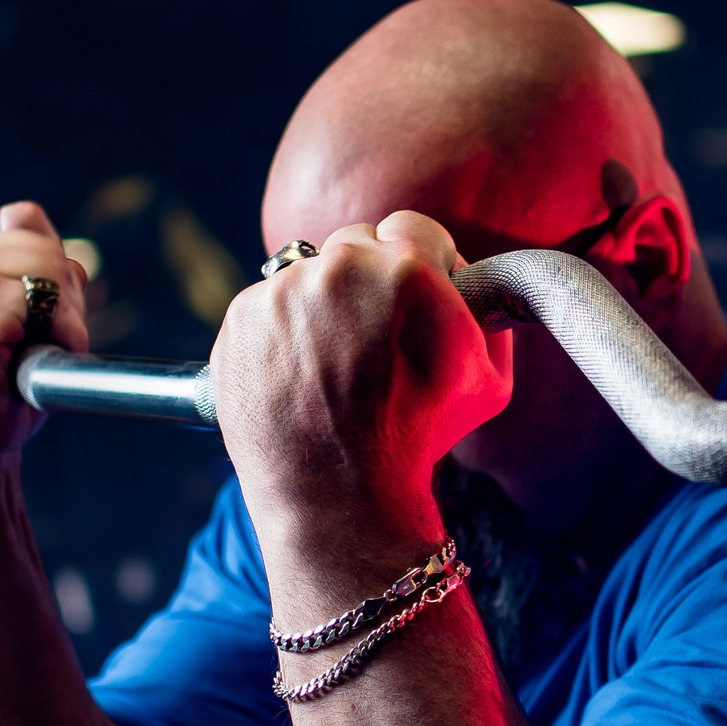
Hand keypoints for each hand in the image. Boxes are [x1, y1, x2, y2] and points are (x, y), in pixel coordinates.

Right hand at [0, 202, 90, 484]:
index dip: (51, 266)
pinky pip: (51, 304)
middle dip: (66, 298)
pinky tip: (28, 365)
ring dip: (67, 319)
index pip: (29, 218)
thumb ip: (28, 272)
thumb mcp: (2, 315)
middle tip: (41, 344)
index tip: (35, 314)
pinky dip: (62, 337)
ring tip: (32, 355)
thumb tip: (78, 256)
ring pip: (55, 270)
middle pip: (50, 246)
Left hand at [212, 211, 512, 535]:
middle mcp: (336, 268)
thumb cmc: (417, 440)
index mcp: (403, 271)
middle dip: (367, 282)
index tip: (411, 301)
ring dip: (321, 307)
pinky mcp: (238, 320)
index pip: (413, 228)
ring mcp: (279, 293)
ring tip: (332, 368)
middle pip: (355, 244)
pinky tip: (299, 377)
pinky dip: (281, 334)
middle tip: (372, 340)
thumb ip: (487, 311)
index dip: (419, 265)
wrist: (336, 497)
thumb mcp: (488, 378)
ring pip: (307, 276)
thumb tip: (473, 280)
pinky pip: (266, 307)